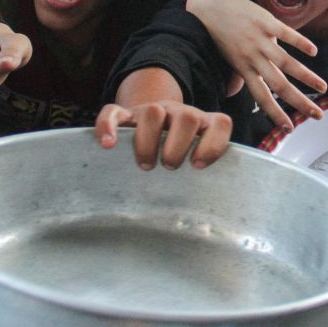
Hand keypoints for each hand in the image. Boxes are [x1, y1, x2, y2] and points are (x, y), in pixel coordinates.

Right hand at [95, 102, 232, 169]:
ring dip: (148, 140)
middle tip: (169, 167)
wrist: (154, 128)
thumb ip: (203, 178)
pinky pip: (113, 112)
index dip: (213, 144)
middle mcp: (180, 114)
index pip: (220, 123)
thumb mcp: (193, 163)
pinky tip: (107, 145)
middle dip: (178, 145)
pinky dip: (108, 126)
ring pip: (152, 112)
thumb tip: (202, 214)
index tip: (198, 166)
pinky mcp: (126, 115)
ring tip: (146, 165)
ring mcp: (152, 112)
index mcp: (203, 125)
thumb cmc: (178, 157)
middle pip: (186, 117)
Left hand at [187, 0, 325, 130]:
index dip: (276, 114)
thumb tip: (231, 94)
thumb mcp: (226, 58)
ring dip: (306, 77)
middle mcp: (253, 58)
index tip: (290, 128)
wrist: (210, 5)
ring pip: (286, 62)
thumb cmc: (218, 33)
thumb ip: (234, 76)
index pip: (262, 97)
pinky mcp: (266, 22)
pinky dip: (300, 43)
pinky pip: (286, 34)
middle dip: (300, 102)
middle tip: (317, 115)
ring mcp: (260, 40)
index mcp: (244, 69)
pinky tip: (313, 52)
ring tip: (322, 87)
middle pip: (279, 85)